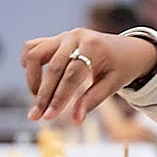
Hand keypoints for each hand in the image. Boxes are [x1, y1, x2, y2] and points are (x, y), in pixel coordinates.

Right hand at [21, 29, 156, 123]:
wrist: (128, 49)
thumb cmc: (121, 67)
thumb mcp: (114, 84)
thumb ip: (93, 99)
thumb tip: (76, 120)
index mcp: (93, 47)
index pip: (71, 76)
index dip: (59, 97)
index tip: (49, 117)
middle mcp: (75, 37)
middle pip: (52, 68)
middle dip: (43, 95)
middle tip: (36, 117)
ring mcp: (62, 36)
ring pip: (34, 54)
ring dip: (32, 78)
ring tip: (39, 97)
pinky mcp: (54, 39)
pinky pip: (32, 47)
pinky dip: (28, 63)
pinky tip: (34, 79)